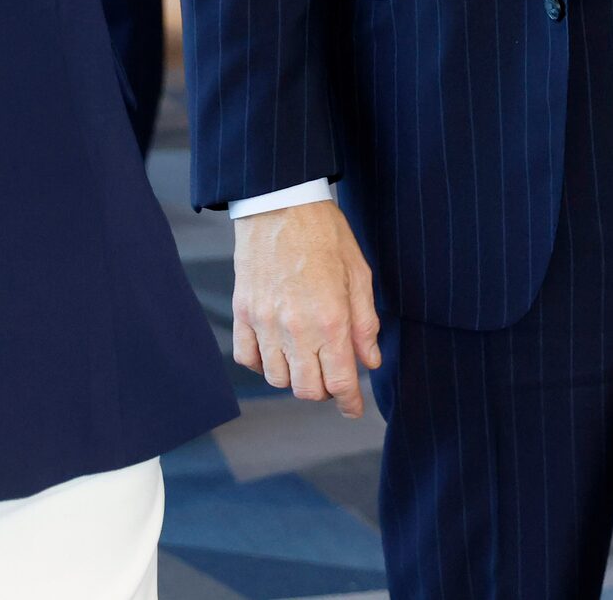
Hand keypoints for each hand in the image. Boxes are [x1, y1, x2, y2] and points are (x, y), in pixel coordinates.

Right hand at [230, 200, 381, 416]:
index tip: (353, 409)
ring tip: (306, 360)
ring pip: (277, 378)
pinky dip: (262, 363)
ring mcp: (264, 322)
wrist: (280, 204)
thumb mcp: (358, 274)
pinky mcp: (243, 312)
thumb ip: (365, 323)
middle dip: (324, 390)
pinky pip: (248, 358)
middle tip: (332, 377)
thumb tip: (369, 361)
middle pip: (307, 389)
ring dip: (294, 377)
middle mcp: (295, 327)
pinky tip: (277, 350)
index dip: (349, 402)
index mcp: (330, 319)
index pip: (340, 381)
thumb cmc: (325, 235)